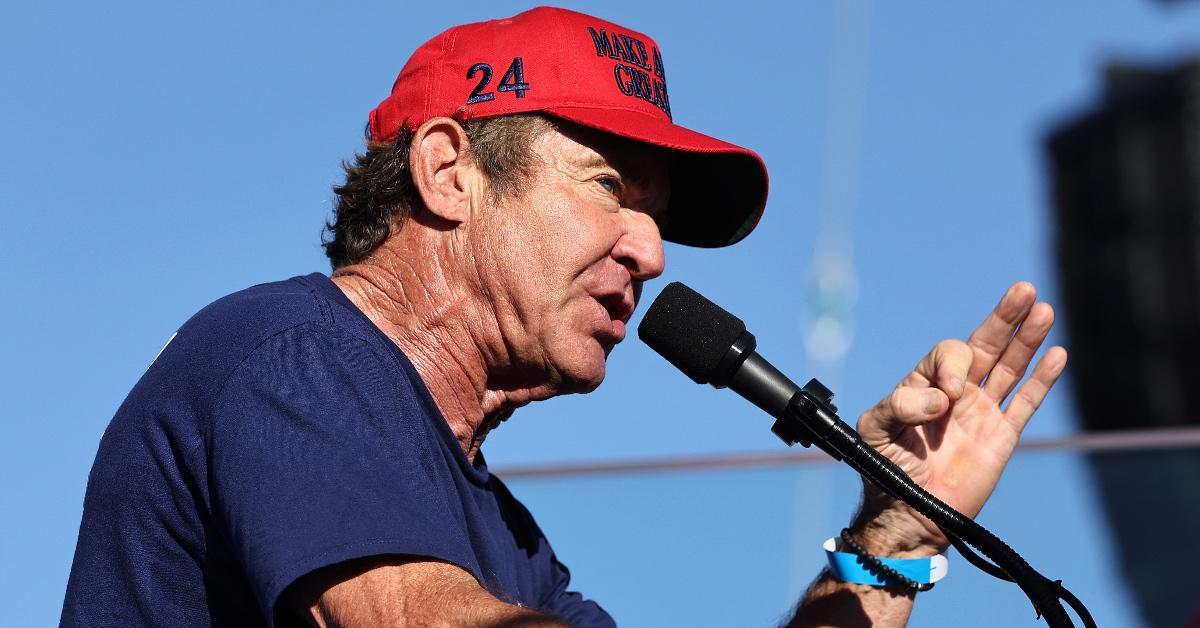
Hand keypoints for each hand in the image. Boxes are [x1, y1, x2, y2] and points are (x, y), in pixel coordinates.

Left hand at [851, 282, 1066, 555]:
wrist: (909, 512)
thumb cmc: (885, 468)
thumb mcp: (876, 429)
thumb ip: (900, 405)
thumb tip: (943, 399)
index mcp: (924, 383)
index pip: (949, 355)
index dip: (952, 366)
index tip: (947, 397)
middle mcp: (956, 391)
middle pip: (986, 345)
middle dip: (1004, 318)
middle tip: (1023, 290)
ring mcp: (982, 412)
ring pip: (1010, 367)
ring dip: (1027, 339)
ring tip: (1043, 309)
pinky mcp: (1001, 436)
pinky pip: (1026, 403)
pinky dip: (1042, 380)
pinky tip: (1057, 354)